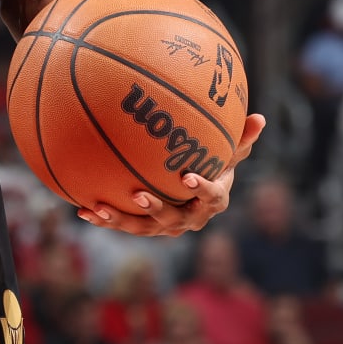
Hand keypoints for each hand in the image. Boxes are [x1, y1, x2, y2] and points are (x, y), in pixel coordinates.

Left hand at [77, 113, 264, 234]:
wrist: (195, 187)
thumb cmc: (214, 163)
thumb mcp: (228, 150)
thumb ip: (240, 138)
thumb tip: (260, 117)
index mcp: (212, 200)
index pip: (211, 197)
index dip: (202, 190)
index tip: (188, 177)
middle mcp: (189, 218)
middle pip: (173, 219)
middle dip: (155, 210)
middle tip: (139, 195)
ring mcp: (166, 226)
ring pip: (143, 227)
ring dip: (121, 220)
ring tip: (100, 209)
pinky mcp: (145, 226)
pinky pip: (123, 223)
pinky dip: (104, 218)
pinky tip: (82, 209)